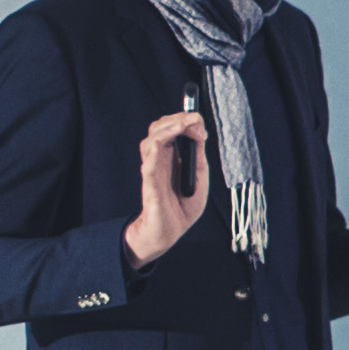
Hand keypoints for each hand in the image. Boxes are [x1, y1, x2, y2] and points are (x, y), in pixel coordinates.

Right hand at [125, 111, 208, 268]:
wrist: (170, 231)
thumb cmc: (183, 205)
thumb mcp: (199, 176)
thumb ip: (198, 154)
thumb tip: (199, 131)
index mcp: (170, 155)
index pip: (170, 127)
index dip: (183, 119)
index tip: (198, 119)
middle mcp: (159, 159)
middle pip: (158, 128)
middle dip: (175, 118)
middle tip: (193, 118)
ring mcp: (153, 172)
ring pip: (150, 142)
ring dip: (167, 130)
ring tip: (183, 125)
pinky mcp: (150, 187)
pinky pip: (148, 167)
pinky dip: (155, 153)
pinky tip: (163, 144)